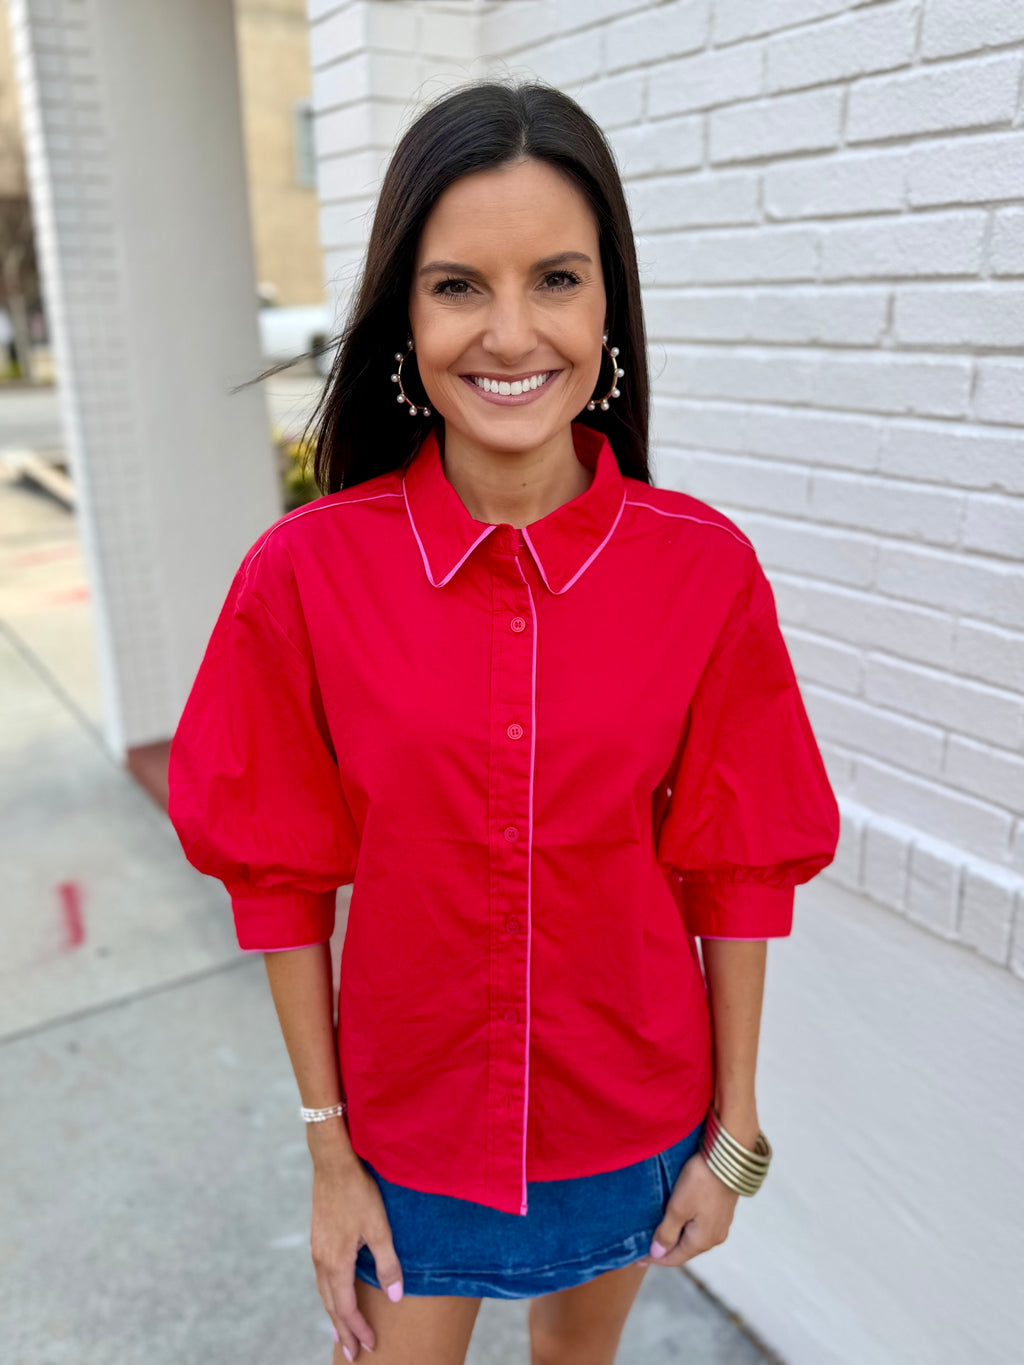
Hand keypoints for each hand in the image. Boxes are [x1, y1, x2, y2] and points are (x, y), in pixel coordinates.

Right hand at [310, 1152, 404, 1359]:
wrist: (333, 1161)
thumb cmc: (358, 1192)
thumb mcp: (379, 1228)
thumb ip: (387, 1263)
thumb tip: (395, 1297)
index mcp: (335, 1263)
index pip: (346, 1308)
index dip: (358, 1329)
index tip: (370, 1346)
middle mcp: (321, 1260)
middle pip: (331, 1305)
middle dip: (343, 1330)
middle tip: (352, 1354)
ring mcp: (316, 1248)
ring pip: (324, 1291)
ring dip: (334, 1313)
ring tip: (341, 1332)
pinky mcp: (317, 1237)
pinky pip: (321, 1276)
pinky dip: (329, 1294)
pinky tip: (335, 1292)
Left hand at [636, 1149, 740, 1267]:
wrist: (728, 1158)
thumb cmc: (700, 1182)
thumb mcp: (678, 1208)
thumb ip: (667, 1233)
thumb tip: (658, 1254)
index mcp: (702, 1241)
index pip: (674, 1258)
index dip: (655, 1259)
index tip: (637, 1258)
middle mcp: (714, 1238)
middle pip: (684, 1250)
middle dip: (665, 1249)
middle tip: (644, 1246)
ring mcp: (720, 1225)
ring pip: (693, 1238)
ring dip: (676, 1237)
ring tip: (658, 1232)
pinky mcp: (722, 1211)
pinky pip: (700, 1226)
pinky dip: (686, 1227)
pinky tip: (676, 1219)